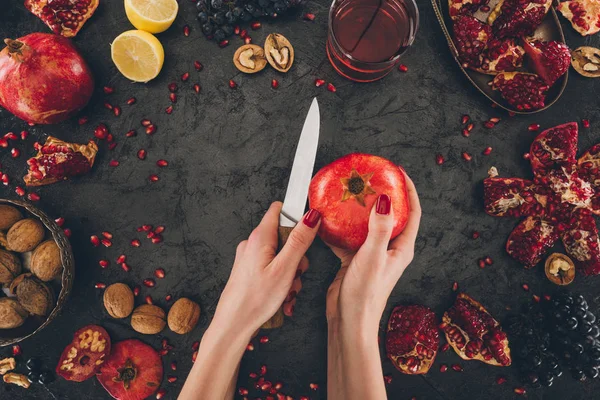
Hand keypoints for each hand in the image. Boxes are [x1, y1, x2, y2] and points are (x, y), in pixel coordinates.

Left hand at [212, 201, 320, 337]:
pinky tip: (281, 298)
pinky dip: (280, 282)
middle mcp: (252, 244)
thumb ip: (299, 241)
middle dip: (297, 257)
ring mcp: (249, 258)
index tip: (308, 233)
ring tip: (288, 293)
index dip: (296, 217)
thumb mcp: (285, 268)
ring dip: (290, 274)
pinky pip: (271, 269)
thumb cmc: (255, 300)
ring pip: (280, 256)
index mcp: (260, 237)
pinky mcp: (248, 271)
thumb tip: (311, 216)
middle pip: (284, 237)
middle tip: (297, 275)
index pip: (279, 210)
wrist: (232, 325)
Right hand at [326, 172, 420, 332]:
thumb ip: (379, 229)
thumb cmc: (364, 295)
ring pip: (366, 225)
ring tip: (350, 193)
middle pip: (389, 215)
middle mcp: (388, 249)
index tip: (398, 172)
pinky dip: (339, 228)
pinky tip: (328, 219)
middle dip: (382, 195)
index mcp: (400, 248)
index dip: (408, 191)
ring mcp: (371, 254)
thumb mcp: (372, 258)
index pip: (412, 213)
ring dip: (359, 210)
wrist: (348, 321)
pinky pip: (347, 238)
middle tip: (371, 178)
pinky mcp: (354, 260)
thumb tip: (386, 200)